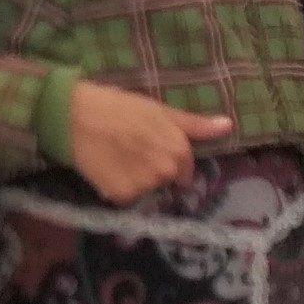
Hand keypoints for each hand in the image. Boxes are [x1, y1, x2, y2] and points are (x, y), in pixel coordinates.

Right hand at [65, 80, 234, 205]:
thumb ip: (195, 124)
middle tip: (131, 149)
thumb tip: (229, 126)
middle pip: (166, 179)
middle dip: (154, 169)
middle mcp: (165, 172)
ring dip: (135, 178)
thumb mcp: (159, 110)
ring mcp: (143, 186)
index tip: (151, 147)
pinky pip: (126, 197)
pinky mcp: (120, 196)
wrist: (75, 117)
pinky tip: (106, 168)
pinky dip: (117, 186)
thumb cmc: (118, 106)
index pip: (185, 168)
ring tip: (116, 156)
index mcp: (178, 150)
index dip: (169, 157)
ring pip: (146, 189)